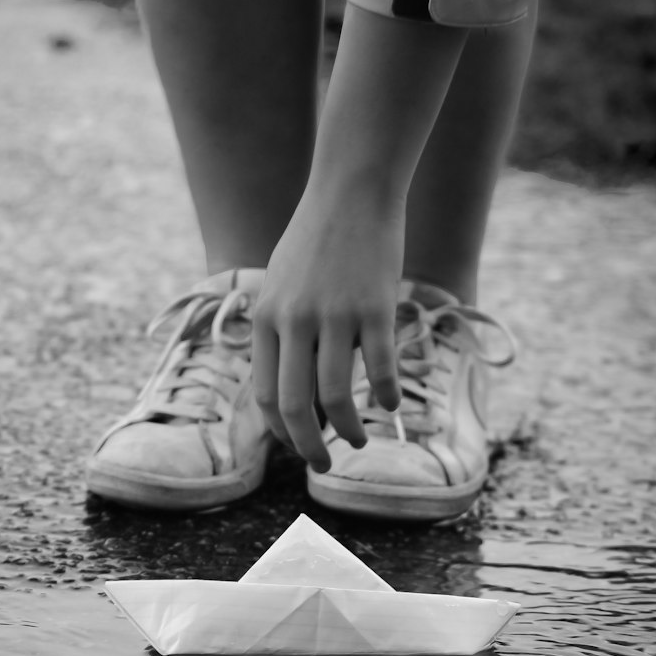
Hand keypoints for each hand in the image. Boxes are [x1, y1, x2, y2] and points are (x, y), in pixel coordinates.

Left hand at [252, 188, 403, 471]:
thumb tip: (296, 387)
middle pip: (294, 405)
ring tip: (360, 440)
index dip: (281, 432)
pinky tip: (390, 407)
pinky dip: (385, 397)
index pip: (265, 395)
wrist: (352, 191)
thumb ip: (282, 332)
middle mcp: (294, 321)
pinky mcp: (374, 308)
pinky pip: (380, 369)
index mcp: (266, 319)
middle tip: (324, 464)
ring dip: (349, 429)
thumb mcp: (281, 285)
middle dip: (308, 447)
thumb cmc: (317, 240)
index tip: (297, 445)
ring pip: (337, 396)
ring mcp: (335, 315)